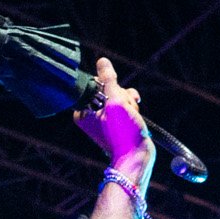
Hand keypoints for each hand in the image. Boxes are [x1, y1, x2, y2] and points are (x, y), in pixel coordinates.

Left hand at [73, 56, 154, 175]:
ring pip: (119, 96)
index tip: (115, 102)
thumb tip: (102, 61)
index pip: (97, 84)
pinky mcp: (115, 121)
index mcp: (82, 111)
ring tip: (132, 117)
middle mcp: (90, 114)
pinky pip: (123, 105)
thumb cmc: (124, 133)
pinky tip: (136, 114)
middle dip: (122, 97)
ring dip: (129, 102)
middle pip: (109, 89)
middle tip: (125, 112)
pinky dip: (131, 108)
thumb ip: (108, 81)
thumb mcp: (115, 102)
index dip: (111, 88)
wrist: (137, 157)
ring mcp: (103, 118)